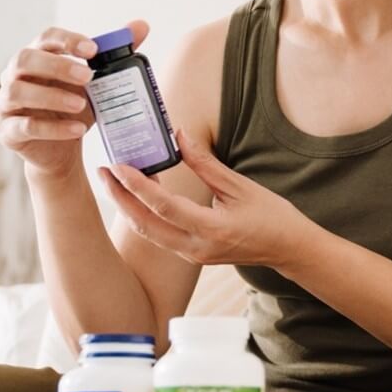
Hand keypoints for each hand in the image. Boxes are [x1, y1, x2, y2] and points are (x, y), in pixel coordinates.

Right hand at [0, 21, 149, 178]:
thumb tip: (141, 25)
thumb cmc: (74, 108)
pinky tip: (77, 129)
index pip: (45, 38)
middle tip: (88, 77)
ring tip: (81, 104)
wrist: (62, 150)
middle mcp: (14, 76)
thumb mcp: (97, 83)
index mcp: (37, 57)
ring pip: (17, 92)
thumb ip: (115, 54)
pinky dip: (53, 128)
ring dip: (51, 96)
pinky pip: (25, 126)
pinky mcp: (7, 131)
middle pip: (24, 59)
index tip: (93, 49)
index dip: (67, 40)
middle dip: (56, 65)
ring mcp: (6, 103)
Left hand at [97, 126, 314, 268]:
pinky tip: (139, 193)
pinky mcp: (192, 254)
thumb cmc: (272, 216)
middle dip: (120, 198)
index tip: (119, 166)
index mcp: (212, 229)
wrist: (288, 249)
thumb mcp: (241, 186)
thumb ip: (206, 164)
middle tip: (103, 171)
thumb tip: (179, 136)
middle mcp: (197, 247)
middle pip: (145, 224)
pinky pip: (159, 235)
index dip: (138, 186)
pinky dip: (145, 214)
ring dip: (128, 206)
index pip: (164, 207)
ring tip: (114, 180)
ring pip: (148, 232)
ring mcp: (193, 254)